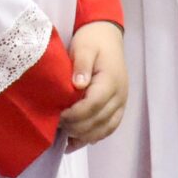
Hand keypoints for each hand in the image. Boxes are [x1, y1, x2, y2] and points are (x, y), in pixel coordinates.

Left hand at [60, 22, 127, 148]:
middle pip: (98, 121)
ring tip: (64, 136)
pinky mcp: (118, 107)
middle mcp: (119, 95)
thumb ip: (81, 64)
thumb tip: (78, 84)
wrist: (107, 36)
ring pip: (105, 129)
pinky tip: (76, 142)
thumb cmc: (92, 40)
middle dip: (76, 127)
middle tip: (56, 126)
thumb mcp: (84, 46)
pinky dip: (93, 137)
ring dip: (84, 136)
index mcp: (110, 80)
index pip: (93, 105)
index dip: (75, 115)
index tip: (58, 116)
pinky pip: (109, 128)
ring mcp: (121, 103)